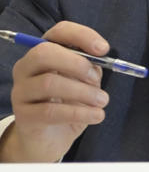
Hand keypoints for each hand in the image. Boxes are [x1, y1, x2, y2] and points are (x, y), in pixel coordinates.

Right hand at [1, 21, 110, 162]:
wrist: (49, 138)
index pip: (58, 32)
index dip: (81, 36)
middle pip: (44, 53)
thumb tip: (100, 60)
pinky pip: (50, 111)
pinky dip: (79, 113)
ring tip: (102, 101)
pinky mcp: (23, 115)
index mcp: (44, 54)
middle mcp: (26, 68)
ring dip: (83, 92)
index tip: (104, 49)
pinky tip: (96, 116)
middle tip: (96, 79)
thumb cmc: (69, 104)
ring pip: (49, 83)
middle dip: (77, 64)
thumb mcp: (85, 83)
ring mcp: (21, 91)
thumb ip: (91, 69)